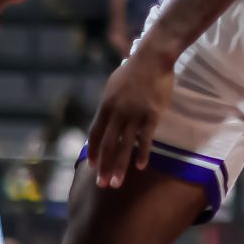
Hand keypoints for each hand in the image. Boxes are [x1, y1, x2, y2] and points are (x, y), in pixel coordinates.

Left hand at [88, 45, 176, 187]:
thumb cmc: (133, 70)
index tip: (91, 168)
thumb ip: (109, 104)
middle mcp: (117, 113)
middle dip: (103, 167)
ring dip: (120, 166)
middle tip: (101, 184)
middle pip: (107, 145)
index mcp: (105, 107)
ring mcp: (134, 115)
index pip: (94, 135)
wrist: (152, 59)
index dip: (92, 153)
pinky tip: (141, 166)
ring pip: (124, 146)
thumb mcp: (113, 87)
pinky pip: (145, 139)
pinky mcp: (152, 115)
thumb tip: (106, 117)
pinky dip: (142, 154)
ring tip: (117, 183)